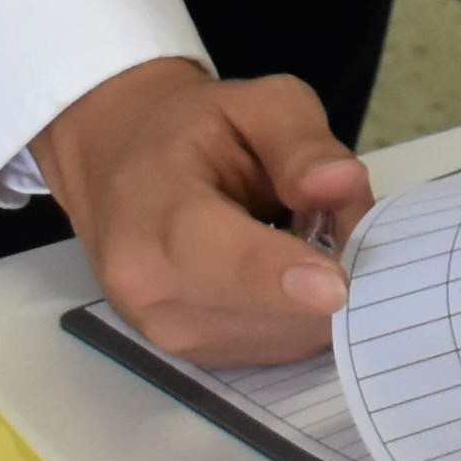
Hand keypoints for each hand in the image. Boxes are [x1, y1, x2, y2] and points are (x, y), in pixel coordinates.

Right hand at [35, 56, 369, 361]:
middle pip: (268, 309)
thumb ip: (301, 143)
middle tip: (337, 212)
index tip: (336, 288)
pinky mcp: (198, 357)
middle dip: (332, 269)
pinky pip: (282, 347)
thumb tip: (339, 185)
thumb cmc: (192, 132)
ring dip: (321, 294)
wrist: (121, 169)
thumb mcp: (256, 104)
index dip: (278, 276)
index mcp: (155, 214)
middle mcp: (152, 289)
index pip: (216, 255)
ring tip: (300, 232)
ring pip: (287, 336)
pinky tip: (287, 267)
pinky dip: (303, 312)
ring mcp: (171, 333)